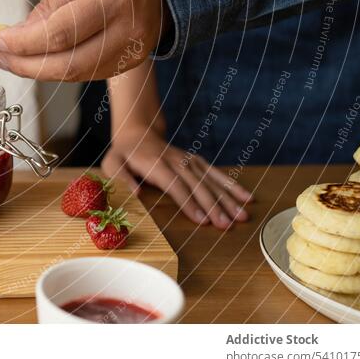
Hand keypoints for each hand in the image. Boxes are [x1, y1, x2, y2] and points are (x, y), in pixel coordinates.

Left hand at [0, 0, 169, 80]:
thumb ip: (50, 5)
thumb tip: (20, 35)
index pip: (61, 33)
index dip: (25, 43)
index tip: (1, 41)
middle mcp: (126, 31)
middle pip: (68, 64)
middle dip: (27, 65)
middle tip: (1, 57)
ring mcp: (130, 52)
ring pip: (76, 74)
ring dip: (39, 71)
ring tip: (14, 59)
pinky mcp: (128, 64)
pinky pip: (87, 74)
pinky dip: (59, 70)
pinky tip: (40, 61)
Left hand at [101, 128, 253, 228]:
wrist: (137, 132)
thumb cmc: (123, 154)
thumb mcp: (112, 164)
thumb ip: (122, 178)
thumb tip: (137, 193)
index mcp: (156, 165)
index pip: (175, 185)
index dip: (189, 202)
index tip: (202, 220)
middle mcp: (176, 162)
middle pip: (197, 186)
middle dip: (214, 206)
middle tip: (227, 226)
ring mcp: (189, 160)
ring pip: (211, 181)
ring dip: (228, 199)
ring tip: (243, 216)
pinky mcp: (196, 161)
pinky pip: (216, 173)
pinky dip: (232, 185)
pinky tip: (247, 198)